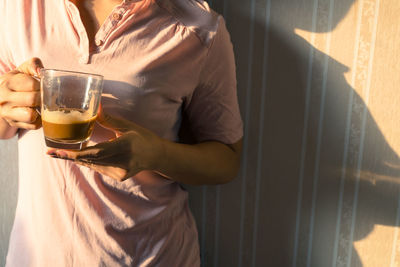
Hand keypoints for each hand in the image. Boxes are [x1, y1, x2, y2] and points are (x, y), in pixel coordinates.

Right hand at [0, 58, 43, 129]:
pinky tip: (38, 114)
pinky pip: (33, 125)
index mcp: (8, 83)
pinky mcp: (14, 123)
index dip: (41, 85)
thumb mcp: (21, 70)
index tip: (43, 85)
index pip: (31, 84)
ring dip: (40, 111)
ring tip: (40, 105)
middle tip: (46, 96)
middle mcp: (4, 98)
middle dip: (43, 97)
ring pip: (30, 115)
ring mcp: (7, 113)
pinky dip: (39, 121)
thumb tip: (41, 72)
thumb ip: (32, 65)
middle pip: (33, 99)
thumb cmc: (15, 83)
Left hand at [47, 109, 165, 181]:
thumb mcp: (128, 126)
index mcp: (125, 146)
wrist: (157, 156)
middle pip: (90, 161)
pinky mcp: (119, 176)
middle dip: (69, 157)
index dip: (75, 154)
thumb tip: (94, 107)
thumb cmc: (144, 138)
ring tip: (60, 153)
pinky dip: (89, 162)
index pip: (95, 153)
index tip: (58, 152)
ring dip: (78, 159)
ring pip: (93, 166)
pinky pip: (99, 169)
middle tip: (50, 153)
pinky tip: (81, 156)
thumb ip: (109, 119)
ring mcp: (120, 171)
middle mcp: (122, 161)